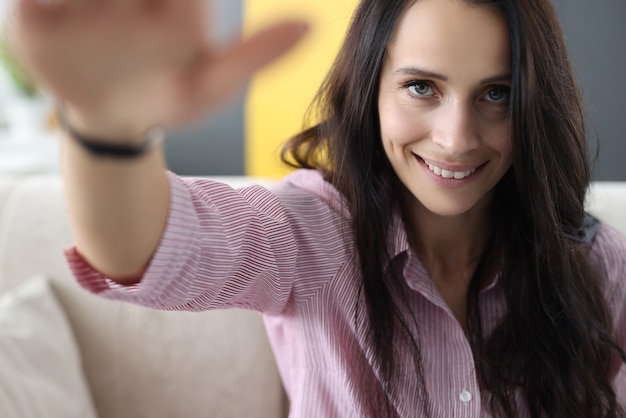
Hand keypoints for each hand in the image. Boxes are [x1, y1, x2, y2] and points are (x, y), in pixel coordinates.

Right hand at [6, 0, 307, 140]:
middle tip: (136, 23)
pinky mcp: (36, 9)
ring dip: (85, 3)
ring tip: (86, 14)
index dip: (176, 9)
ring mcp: (85, 0)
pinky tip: (50, 13)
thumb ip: (255, 55)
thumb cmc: (169, 100)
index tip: (178, 31)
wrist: (116, 120)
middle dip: (122, 6)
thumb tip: (311, 25)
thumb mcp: (211, 85)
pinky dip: (41, 5)